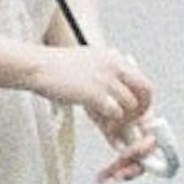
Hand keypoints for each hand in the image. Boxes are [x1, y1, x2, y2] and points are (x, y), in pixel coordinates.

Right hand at [35, 37, 156, 171]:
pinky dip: (110, 123)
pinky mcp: (95, 92)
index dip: (143, 99)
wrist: (37, 66)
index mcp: (113, 57)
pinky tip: (101, 124)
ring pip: (130, 105)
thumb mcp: (87, 67)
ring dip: (123, 119)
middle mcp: (113, 64)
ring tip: (110, 126)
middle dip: (142, 110)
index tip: (138, 112)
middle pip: (145, 90)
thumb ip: (105, 81)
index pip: (141, 79)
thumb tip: (117, 104)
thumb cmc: (56, 70)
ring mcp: (105, 78)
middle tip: (134, 123)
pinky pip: (115, 112)